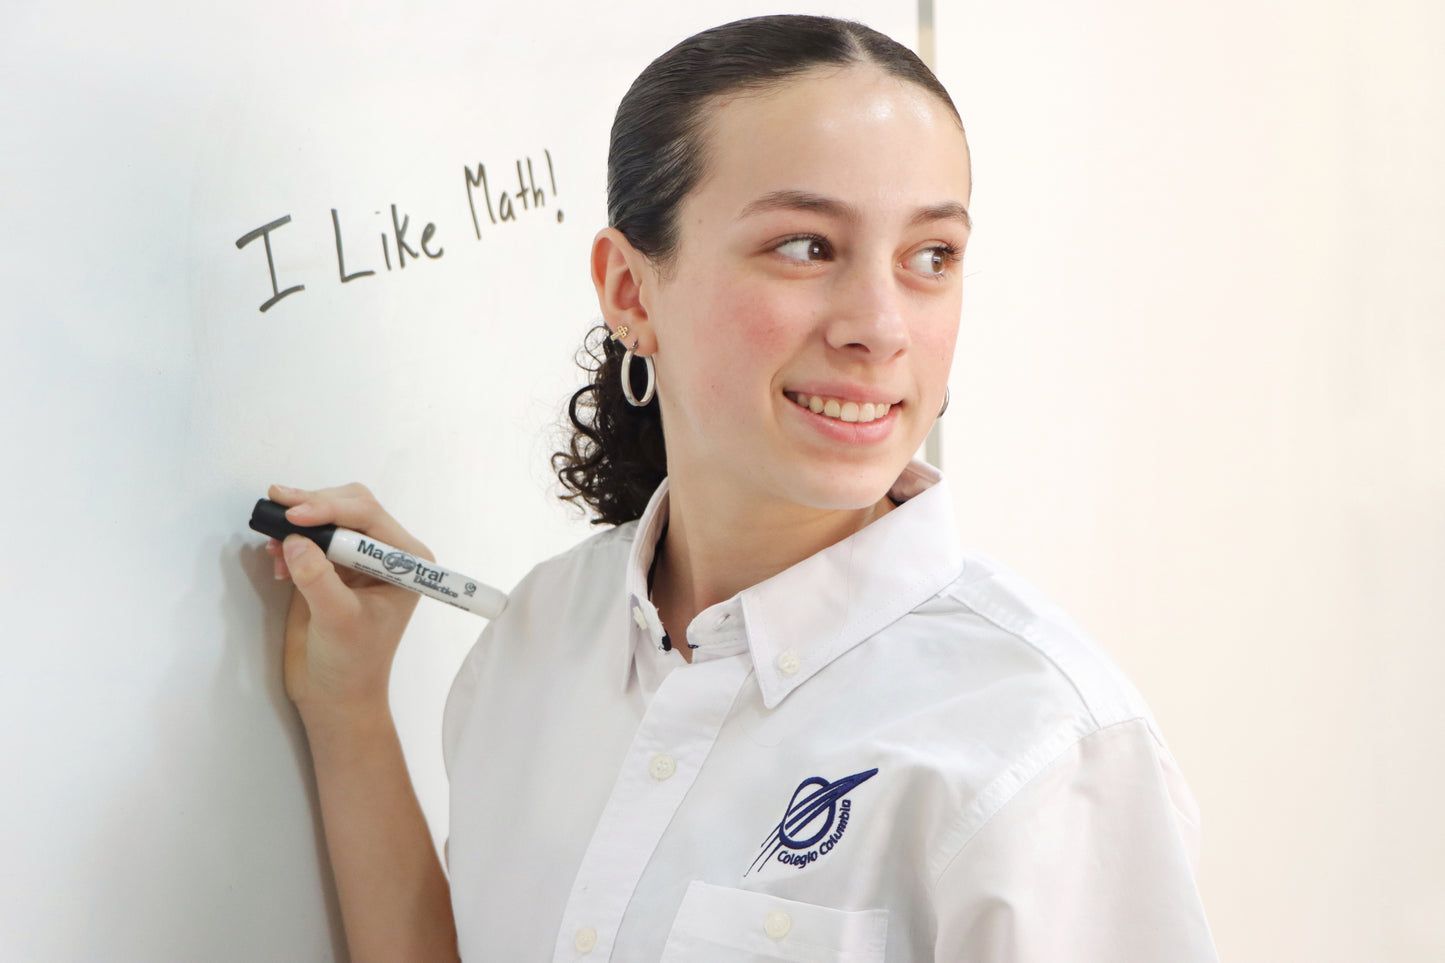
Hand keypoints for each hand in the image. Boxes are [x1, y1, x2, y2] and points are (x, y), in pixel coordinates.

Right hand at [264, 483, 431, 722]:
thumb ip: (318, 578)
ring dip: (299, 524)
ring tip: (273, 543)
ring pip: (330, 516)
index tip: (293, 515)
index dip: (331, 508)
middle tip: (276, 511)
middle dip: (313, 505)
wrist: (334, 693)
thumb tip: (295, 540)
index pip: (369, 516)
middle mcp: (387, 553)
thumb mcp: (337, 620)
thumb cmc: (351, 662)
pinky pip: (312, 537)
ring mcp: (359, 558)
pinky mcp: (332, 567)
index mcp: (407, 562)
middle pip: (351, 505)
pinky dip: (292, 541)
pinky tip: (277, 561)